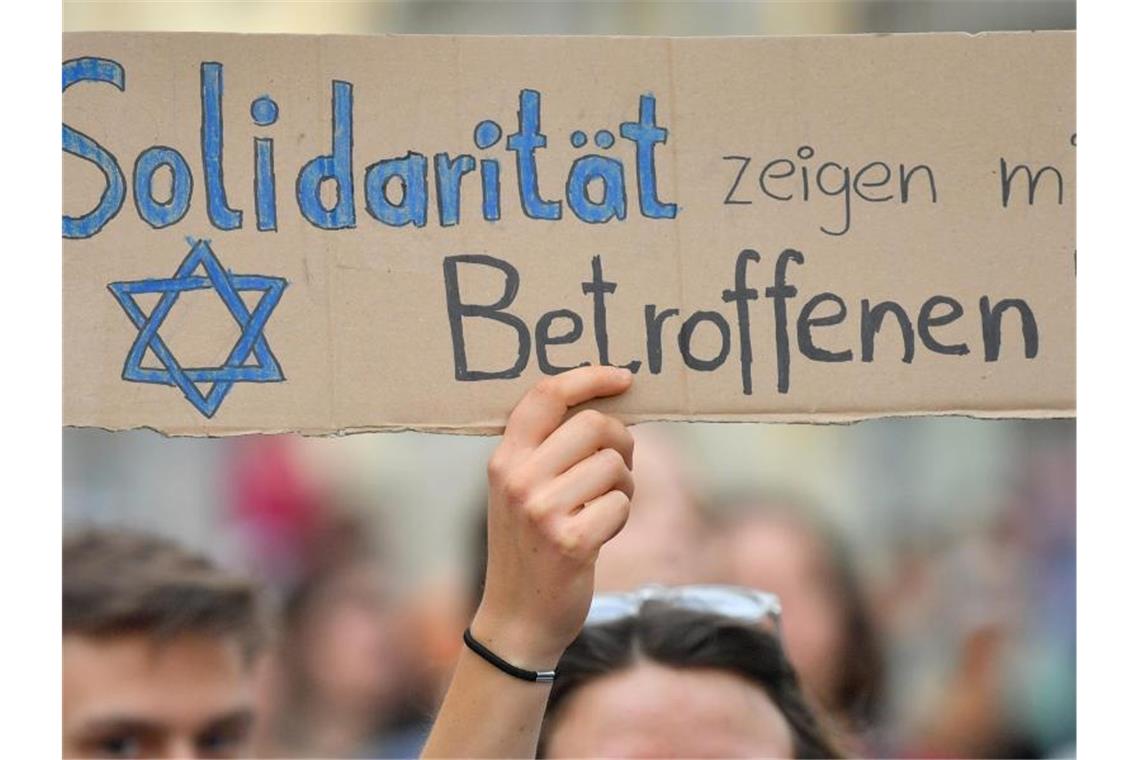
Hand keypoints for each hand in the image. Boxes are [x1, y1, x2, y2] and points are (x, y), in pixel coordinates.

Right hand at [470, 366, 634, 669]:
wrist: (516, 619)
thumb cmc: (530, 546)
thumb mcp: (520, 491)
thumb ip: (547, 449)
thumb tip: (609, 404)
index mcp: (504, 458)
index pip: (546, 395)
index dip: (590, 377)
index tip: (624, 378)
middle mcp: (517, 479)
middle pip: (594, 425)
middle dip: (621, 441)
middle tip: (617, 465)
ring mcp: (541, 510)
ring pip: (614, 465)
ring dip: (622, 484)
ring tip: (602, 507)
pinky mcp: (570, 541)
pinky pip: (621, 504)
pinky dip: (620, 517)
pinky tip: (599, 534)